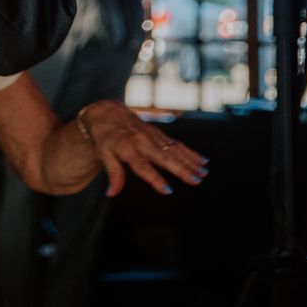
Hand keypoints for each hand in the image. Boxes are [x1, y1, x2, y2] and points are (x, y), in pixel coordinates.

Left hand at [80, 102, 207, 195]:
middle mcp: (142, 141)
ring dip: (190, 161)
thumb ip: (112, 173)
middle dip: (181, 169)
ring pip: (174, 150)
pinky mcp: (158, 133)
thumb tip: (112, 193)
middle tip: (195, 181)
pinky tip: (203, 160)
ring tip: (203, 173)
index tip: (167, 190)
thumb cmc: (104, 138)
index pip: (142, 166)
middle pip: (164, 158)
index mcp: (127, 148)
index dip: (155, 178)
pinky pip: (177, 143)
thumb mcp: (103, 154)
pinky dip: (190, 152)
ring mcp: (152, 136)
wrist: (107, 112)